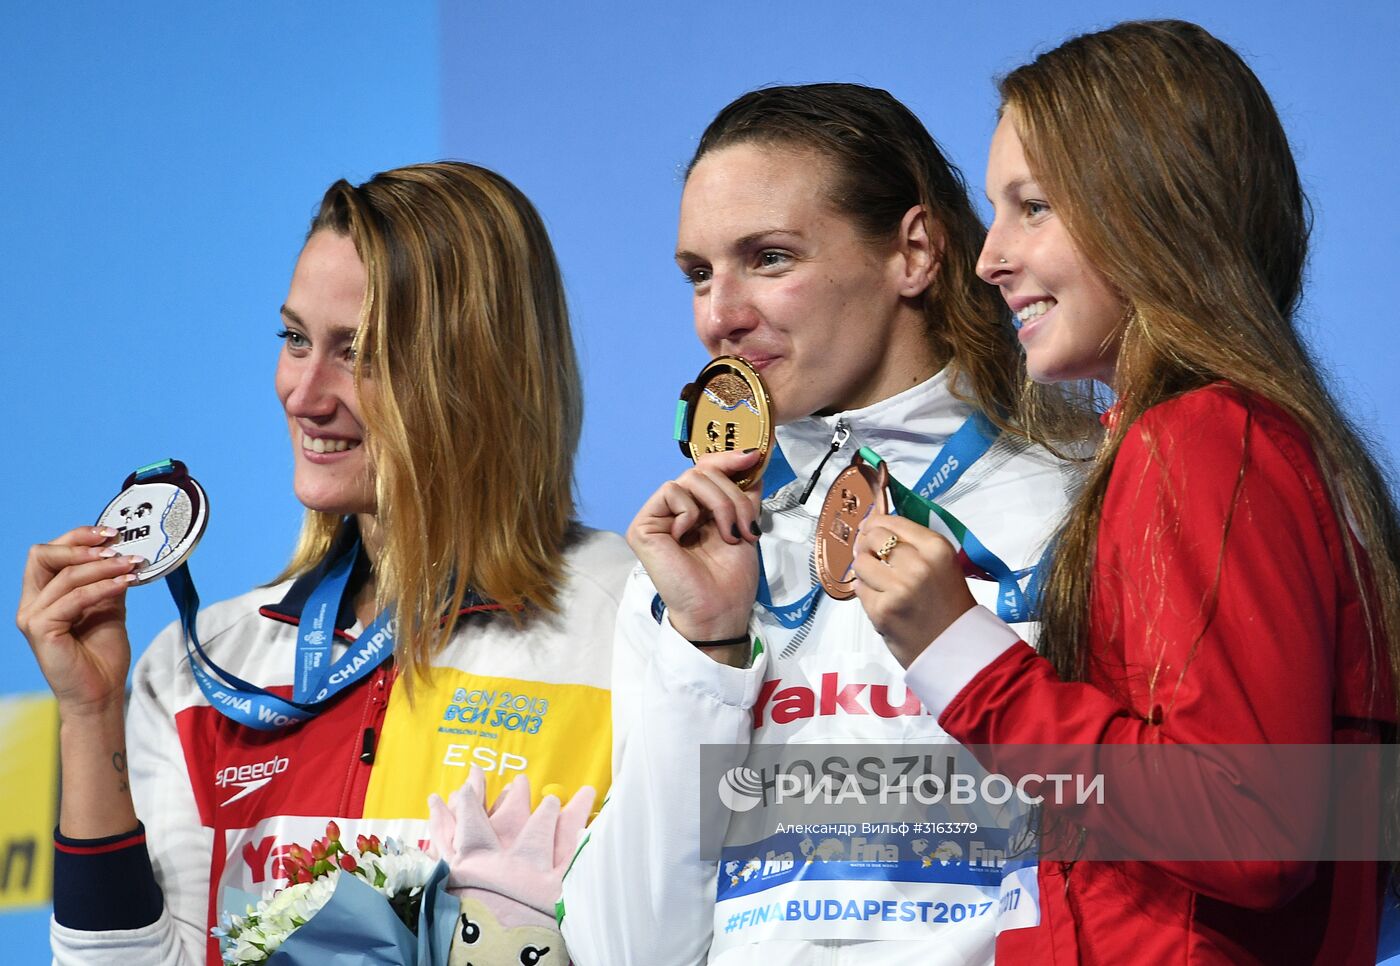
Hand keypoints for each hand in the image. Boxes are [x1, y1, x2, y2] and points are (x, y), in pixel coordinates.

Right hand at [16, 526, 143, 718]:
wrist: (102, 691)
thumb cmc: (102, 653)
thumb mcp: (108, 607)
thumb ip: (107, 581)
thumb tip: (122, 552)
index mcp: (43, 595)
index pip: (48, 553)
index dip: (77, 537)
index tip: (111, 533)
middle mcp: (31, 604)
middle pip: (42, 555)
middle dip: (81, 544)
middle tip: (116, 546)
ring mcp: (32, 617)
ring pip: (65, 576)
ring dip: (103, 566)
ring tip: (132, 565)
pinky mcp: (41, 630)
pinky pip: (74, 598)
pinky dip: (102, 587)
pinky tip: (125, 583)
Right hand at [626, 449, 762, 647]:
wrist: (720, 608)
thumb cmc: (731, 577)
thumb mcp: (746, 525)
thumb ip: (745, 494)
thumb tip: (752, 460)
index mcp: (699, 508)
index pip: (707, 468)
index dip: (727, 458)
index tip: (752, 457)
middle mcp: (676, 509)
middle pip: (702, 471)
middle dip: (732, 494)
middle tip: (745, 525)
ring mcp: (658, 517)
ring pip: (690, 479)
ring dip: (720, 504)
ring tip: (728, 535)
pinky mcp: (643, 526)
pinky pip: (670, 493)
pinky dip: (690, 512)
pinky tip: (689, 537)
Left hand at [852, 514, 975, 668]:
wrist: (955, 650)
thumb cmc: (949, 606)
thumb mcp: (942, 564)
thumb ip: (913, 544)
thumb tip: (873, 525)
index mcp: (937, 549)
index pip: (891, 521)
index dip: (875, 523)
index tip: (870, 528)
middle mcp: (918, 565)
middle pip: (872, 537)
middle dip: (866, 544)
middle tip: (869, 553)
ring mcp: (898, 589)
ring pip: (860, 563)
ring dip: (863, 570)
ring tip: (877, 579)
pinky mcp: (882, 611)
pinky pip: (859, 590)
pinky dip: (865, 593)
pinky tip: (881, 599)